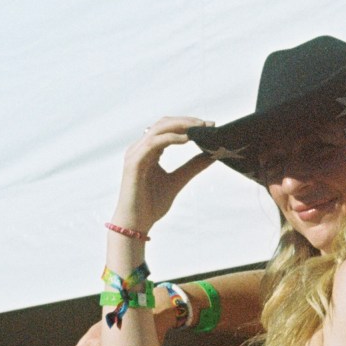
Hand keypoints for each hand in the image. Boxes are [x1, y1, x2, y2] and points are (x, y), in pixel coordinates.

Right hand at [110, 116, 214, 235]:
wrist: (136, 223)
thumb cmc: (151, 205)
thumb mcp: (178, 181)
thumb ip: (192, 167)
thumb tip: (211, 154)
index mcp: (148, 151)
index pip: (168, 128)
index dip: (188, 124)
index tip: (209, 125)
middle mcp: (140, 148)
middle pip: (163, 124)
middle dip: (186, 121)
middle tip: (207, 123)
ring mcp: (135, 154)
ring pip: (158, 129)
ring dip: (180, 126)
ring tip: (199, 128)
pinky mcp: (134, 163)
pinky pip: (153, 144)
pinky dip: (170, 139)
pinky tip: (186, 140)